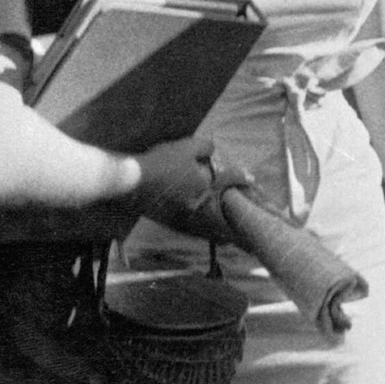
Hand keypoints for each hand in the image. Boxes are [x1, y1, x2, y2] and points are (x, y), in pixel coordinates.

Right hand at [135, 136, 251, 243]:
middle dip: (234, 223)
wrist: (132, 181)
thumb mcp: (186, 147)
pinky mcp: (170, 222)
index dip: (242, 178)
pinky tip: (203, 232)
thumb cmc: (161, 162)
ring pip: (207, 230)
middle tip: (243, 227)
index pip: (229, 181)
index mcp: (205, 187)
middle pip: (222, 219)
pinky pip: (192, 231)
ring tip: (228, 236)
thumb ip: (205, 147)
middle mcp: (198, 207)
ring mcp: (184, 218)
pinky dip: (201, 233)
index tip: (252, 180)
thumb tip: (213, 150)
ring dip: (219, 232)